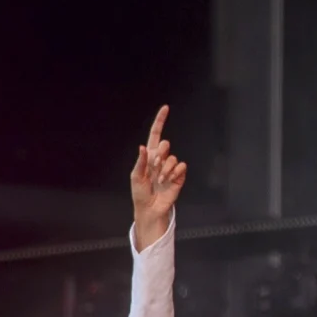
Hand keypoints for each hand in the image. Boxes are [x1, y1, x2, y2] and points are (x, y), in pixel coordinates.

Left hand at [130, 106, 185, 250]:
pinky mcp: (179, 175)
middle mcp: (161, 159)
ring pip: (172, 157)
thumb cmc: (140, 193)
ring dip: (165, 168)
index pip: (155, 135)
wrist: (150, 208)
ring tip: (160, 179)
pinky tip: (169, 180)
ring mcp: (170, 167)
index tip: (165, 108)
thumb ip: (141, 161)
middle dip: (159, 155)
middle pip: (165, 144)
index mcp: (149, 156)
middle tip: (154, 167)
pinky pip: (181, 166)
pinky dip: (174, 173)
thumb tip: (143, 147)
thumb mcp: (136, 176)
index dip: (160, 121)